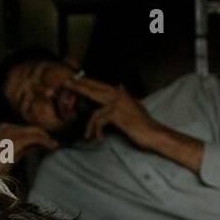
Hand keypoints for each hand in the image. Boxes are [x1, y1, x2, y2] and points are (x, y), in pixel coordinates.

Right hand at [0, 122, 56, 171]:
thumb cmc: (2, 167)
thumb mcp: (16, 152)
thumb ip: (29, 145)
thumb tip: (47, 141)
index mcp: (4, 127)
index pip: (26, 128)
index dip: (40, 133)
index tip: (49, 141)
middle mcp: (5, 128)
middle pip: (31, 129)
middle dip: (44, 137)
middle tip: (55, 144)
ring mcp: (8, 134)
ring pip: (34, 133)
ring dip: (46, 140)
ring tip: (54, 146)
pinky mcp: (13, 142)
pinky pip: (33, 139)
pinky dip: (44, 142)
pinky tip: (50, 147)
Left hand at [69, 76, 204, 171]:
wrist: (153, 133)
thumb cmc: (142, 123)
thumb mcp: (133, 105)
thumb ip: (124, 96)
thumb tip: (120, 85)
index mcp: (120, 92)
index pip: (98, 85)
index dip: (85, 82)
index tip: (73, 81)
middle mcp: (118, 94)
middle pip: (92, 89)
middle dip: (78, 87)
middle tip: (65, 84)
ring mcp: (117, 103)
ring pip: (94, 110)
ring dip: (89, 126)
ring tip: (87, 135)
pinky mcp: (116, 114)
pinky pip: (99, 121)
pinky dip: (97, 131)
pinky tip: (99, 138)